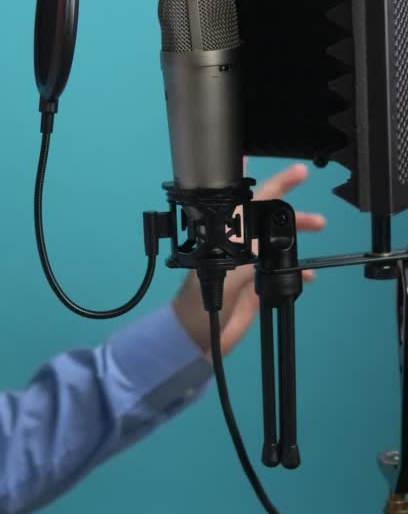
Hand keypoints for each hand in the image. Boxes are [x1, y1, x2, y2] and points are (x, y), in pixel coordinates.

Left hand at [171, 163, 325, 356]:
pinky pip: (279, 272)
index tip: (296, 173)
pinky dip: (296, 271)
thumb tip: (266, 242)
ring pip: (276, 244)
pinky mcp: (254, 288)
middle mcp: (236, 247)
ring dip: (297, 238)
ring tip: (319, 230)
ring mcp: (246, 267)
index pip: (250, 204)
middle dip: (292, 213)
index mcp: (223, 237)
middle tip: (317, 216)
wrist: (195, 339)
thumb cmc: (199, 305)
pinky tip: (309, 274)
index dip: (273, 185)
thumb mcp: (223, 275)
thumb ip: (245, 258)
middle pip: (267, 222)